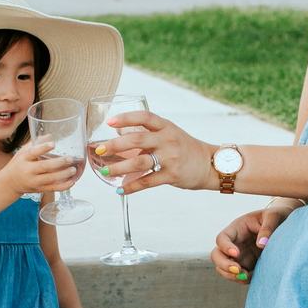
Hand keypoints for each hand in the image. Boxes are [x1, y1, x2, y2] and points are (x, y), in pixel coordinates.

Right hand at [5, 139, 79, 197]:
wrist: (9, 183)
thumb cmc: (18, 164)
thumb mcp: (22, 152)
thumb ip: (35, 144)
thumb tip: (49, 136)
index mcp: (24, 159)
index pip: (33, 152)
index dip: (43, 148)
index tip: (53, 144)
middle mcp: (28, 171)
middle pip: (44, 166)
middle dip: (59, 162)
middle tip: (70, 158)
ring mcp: (34, 181)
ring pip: (50, 179)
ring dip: (64, 174)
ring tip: (73, 169)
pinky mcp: (39, 189)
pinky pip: (53, 189)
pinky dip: (64, 186)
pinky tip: (72, 182)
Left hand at [91, 111, 212, 192]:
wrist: (208, 164)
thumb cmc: (184, 148)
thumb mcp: (169, 133)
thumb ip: (147, 132)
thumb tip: (118, 132)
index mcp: (166, 127)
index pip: (145, 117)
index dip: (126, 117)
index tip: (109, 122)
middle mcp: (168, 140)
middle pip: (137, 139)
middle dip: (115, 145)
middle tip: (98, 149)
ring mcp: (171, 158)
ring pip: (139, 162)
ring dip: (119, 168)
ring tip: (105, 171)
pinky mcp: (172, 175)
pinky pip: (147, 182)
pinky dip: (132, 187)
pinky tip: (120, 190)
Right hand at [211, 203, 295, 282]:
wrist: (285, 226)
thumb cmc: (277, 216)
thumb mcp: (275, 216)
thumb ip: (268, 227)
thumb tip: (262, 244)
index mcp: (237, 229)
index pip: (222, 238)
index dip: (225, 247)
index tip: (237, 253)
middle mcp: (234, 243)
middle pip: (216, 255)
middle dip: (224, 265)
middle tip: (238, 270)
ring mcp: (239, 256)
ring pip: (223, 269)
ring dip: (232, 275)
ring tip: (248, 275)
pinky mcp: (247, 266)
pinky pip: (238, 277)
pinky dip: (243, 280)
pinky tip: (255, 277)